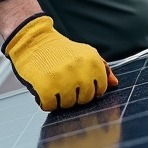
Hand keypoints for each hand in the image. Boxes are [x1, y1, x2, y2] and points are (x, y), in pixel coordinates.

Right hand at [3, 14, 117, 110]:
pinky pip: (50, 106)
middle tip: (63, 82)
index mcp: (93, 61)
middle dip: (74, 95)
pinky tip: (43, 88)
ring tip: (53, 83)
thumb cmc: (59, 50)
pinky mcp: (46, 87)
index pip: (100, 90)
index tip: (78, 82)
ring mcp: (64, 80)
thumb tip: (114, 84)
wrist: (32, 40)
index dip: (88, 88)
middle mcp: (81, 71)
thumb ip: (102, 68)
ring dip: (59, 99)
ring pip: (68, 105)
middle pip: (85, 100)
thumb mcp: (84, 53)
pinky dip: (45, 101)